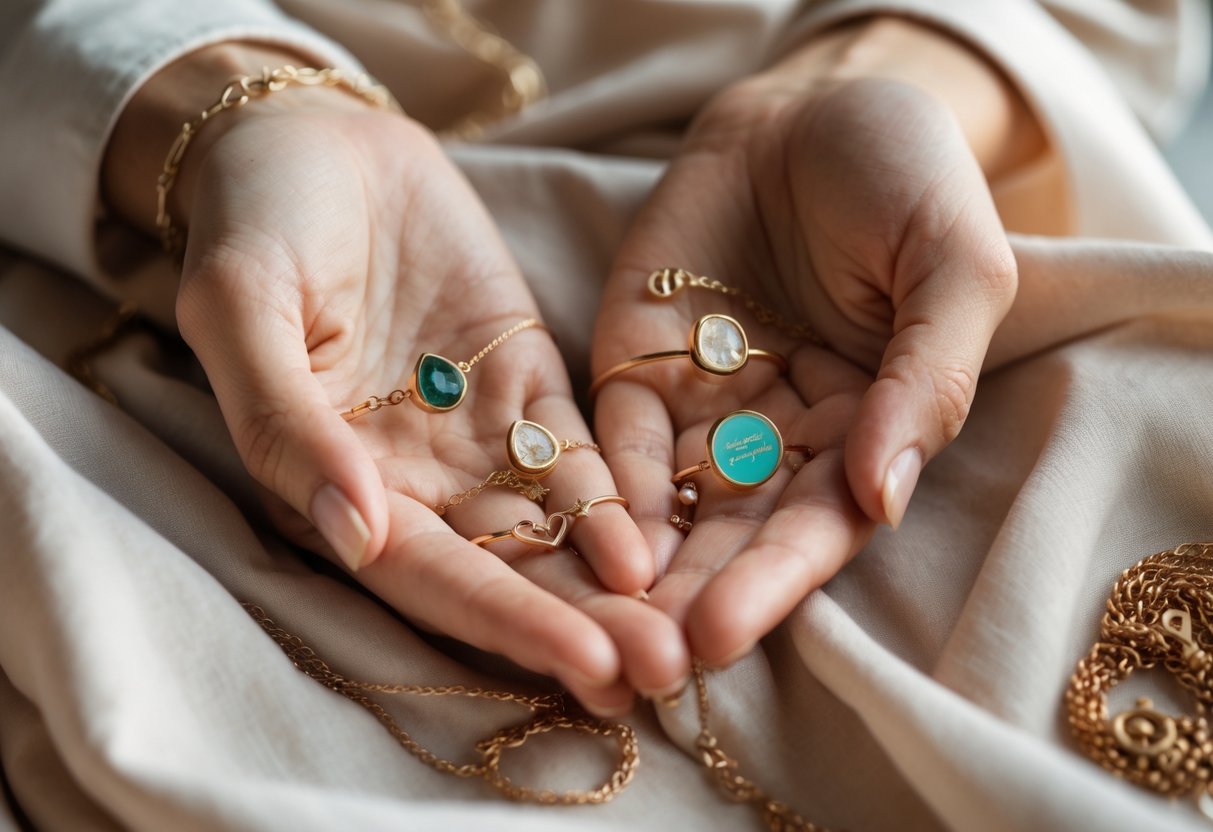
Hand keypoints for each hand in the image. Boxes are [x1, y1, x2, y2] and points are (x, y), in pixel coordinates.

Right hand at [104, 45, 688, 713]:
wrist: (314, 141)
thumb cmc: (256, 220)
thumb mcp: (245, 306)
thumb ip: (287, 422)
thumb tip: (351, 531)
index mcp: (334, 479)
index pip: (427, 573)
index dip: (506, 620)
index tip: (586, 665)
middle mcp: (413, 478)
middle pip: (505, 571)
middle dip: (582, 625)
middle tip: (667, 672)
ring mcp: (475, 434)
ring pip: (551, 528)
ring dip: (615, 584)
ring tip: (688, 634)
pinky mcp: (526, 384)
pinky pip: (577, 453)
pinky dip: (618, 498)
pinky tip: (668, 539)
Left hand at [592, 18, 1036, 663]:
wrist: (810, 101)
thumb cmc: (906, 178)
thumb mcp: (952, 267)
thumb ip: (926, 380)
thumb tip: (884, 495)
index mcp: (864, 430)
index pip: (818, 524)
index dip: (772, 582)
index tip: (722, 633)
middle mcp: (779, 437)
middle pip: (733, 532)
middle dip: (688, 595)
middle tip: (640, 658)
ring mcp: (702, 406)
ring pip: (667, 502)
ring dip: (633, 566)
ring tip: (592, 624)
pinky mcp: (636, 367)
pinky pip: (611, 435)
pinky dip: (592, 485)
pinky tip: (565, 533)